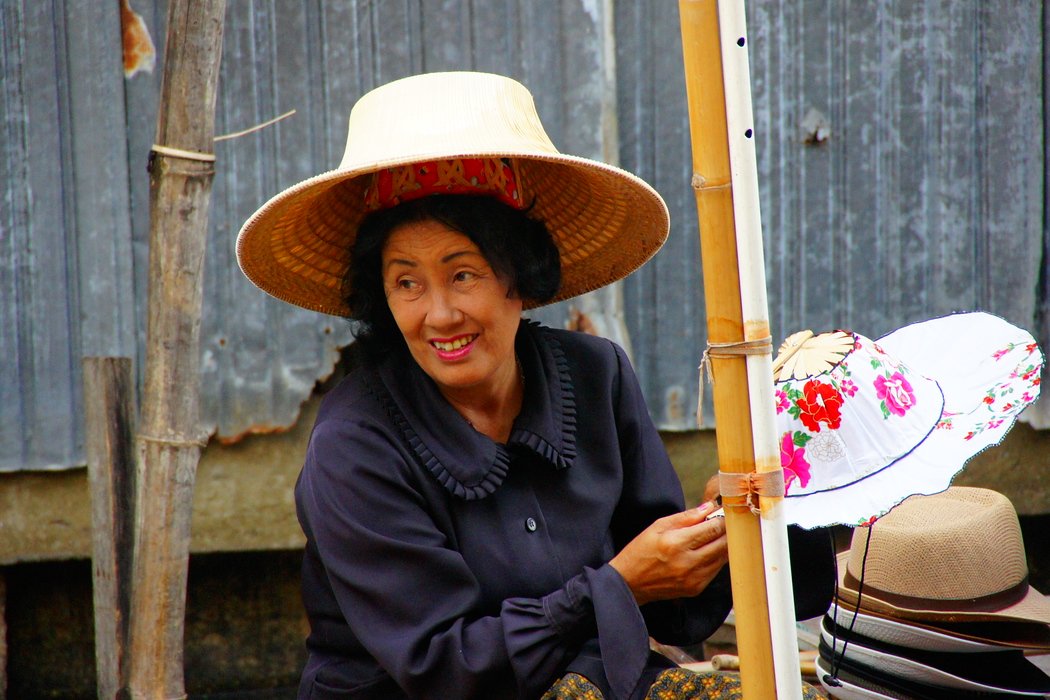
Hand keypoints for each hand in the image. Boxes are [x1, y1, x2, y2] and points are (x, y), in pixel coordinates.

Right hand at [609, 502, 727, 605]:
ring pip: (723, 558)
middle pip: (723, 544)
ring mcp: (693, 579)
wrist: (629, 583)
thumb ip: (686, 517)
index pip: (712, 529)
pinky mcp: (696, 589)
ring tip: (718, 536)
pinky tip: (709, 552)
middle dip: (728, 532)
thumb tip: (709, 507)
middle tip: (727, 524)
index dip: (722, 519)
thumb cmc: (641, 551)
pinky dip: (716, 559)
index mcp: (675, 543)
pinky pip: (715, 571)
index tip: (725, 513)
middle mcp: (687, 563)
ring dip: (724, 546)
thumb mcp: (657, 526)